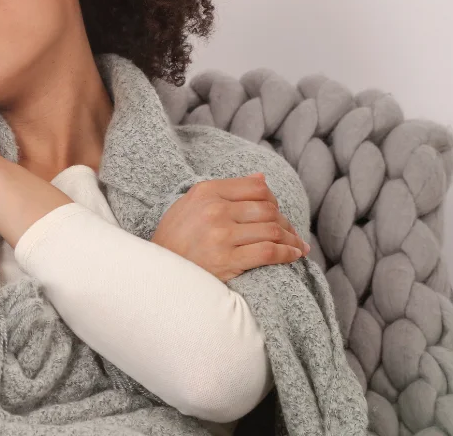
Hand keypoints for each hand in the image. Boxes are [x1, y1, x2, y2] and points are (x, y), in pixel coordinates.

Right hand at [150, 173, 309, 282]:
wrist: (156, 274)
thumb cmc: (174, 239)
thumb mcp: (190, 204)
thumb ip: (224, 190)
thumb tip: (261, 178)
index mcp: (206, 192)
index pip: (256, 188)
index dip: (272, 199)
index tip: (276, 212)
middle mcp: (215, 210)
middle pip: (267, 209)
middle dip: (284, 222)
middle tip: (291, 233)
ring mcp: (221, 235)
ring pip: (272, 230)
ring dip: (290, 239)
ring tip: (297, 246)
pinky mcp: (228, 260)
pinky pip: (269, 252)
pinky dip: (287, 253)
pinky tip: (293, 256)